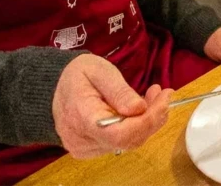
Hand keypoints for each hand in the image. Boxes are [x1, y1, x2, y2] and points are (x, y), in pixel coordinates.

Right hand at [52, 54, 172, 157]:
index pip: (119, 133)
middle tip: (163, 93)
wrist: (56, 87)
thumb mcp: (99, 70)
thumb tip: (139, 108)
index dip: (147, 120)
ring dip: (148, 121)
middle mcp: (81, 139)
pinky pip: (122, 143)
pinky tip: (139, 108)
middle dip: (153, 117)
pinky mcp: (91, 150)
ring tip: (153, 96)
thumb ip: (119, 90)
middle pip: (128, 140)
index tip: (164, 98)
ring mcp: (85, 148)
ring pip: (129, 142)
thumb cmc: (78, 75)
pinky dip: (137, 126)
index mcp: (81, 116)